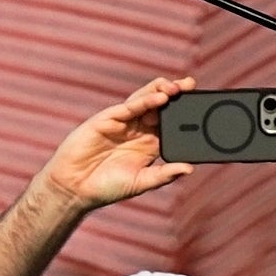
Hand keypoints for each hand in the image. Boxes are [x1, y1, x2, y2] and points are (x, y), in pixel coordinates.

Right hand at [42, 79, 192, 214]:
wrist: (75, 188)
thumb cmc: (107, 188)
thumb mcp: (141, 182)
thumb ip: (164, 175)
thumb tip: (189, 168)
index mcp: (149, 144)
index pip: (171, 123)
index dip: (183, 113)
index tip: (201, 105)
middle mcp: (138, 130)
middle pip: (161, 106)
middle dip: (176, 95)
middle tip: (192, 87)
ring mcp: (122, 122)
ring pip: (145, 100)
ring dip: (162, 91)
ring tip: (178, 87)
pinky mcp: (107, 119)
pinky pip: (128, 107)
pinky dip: (144, 101)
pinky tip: (159, 97)